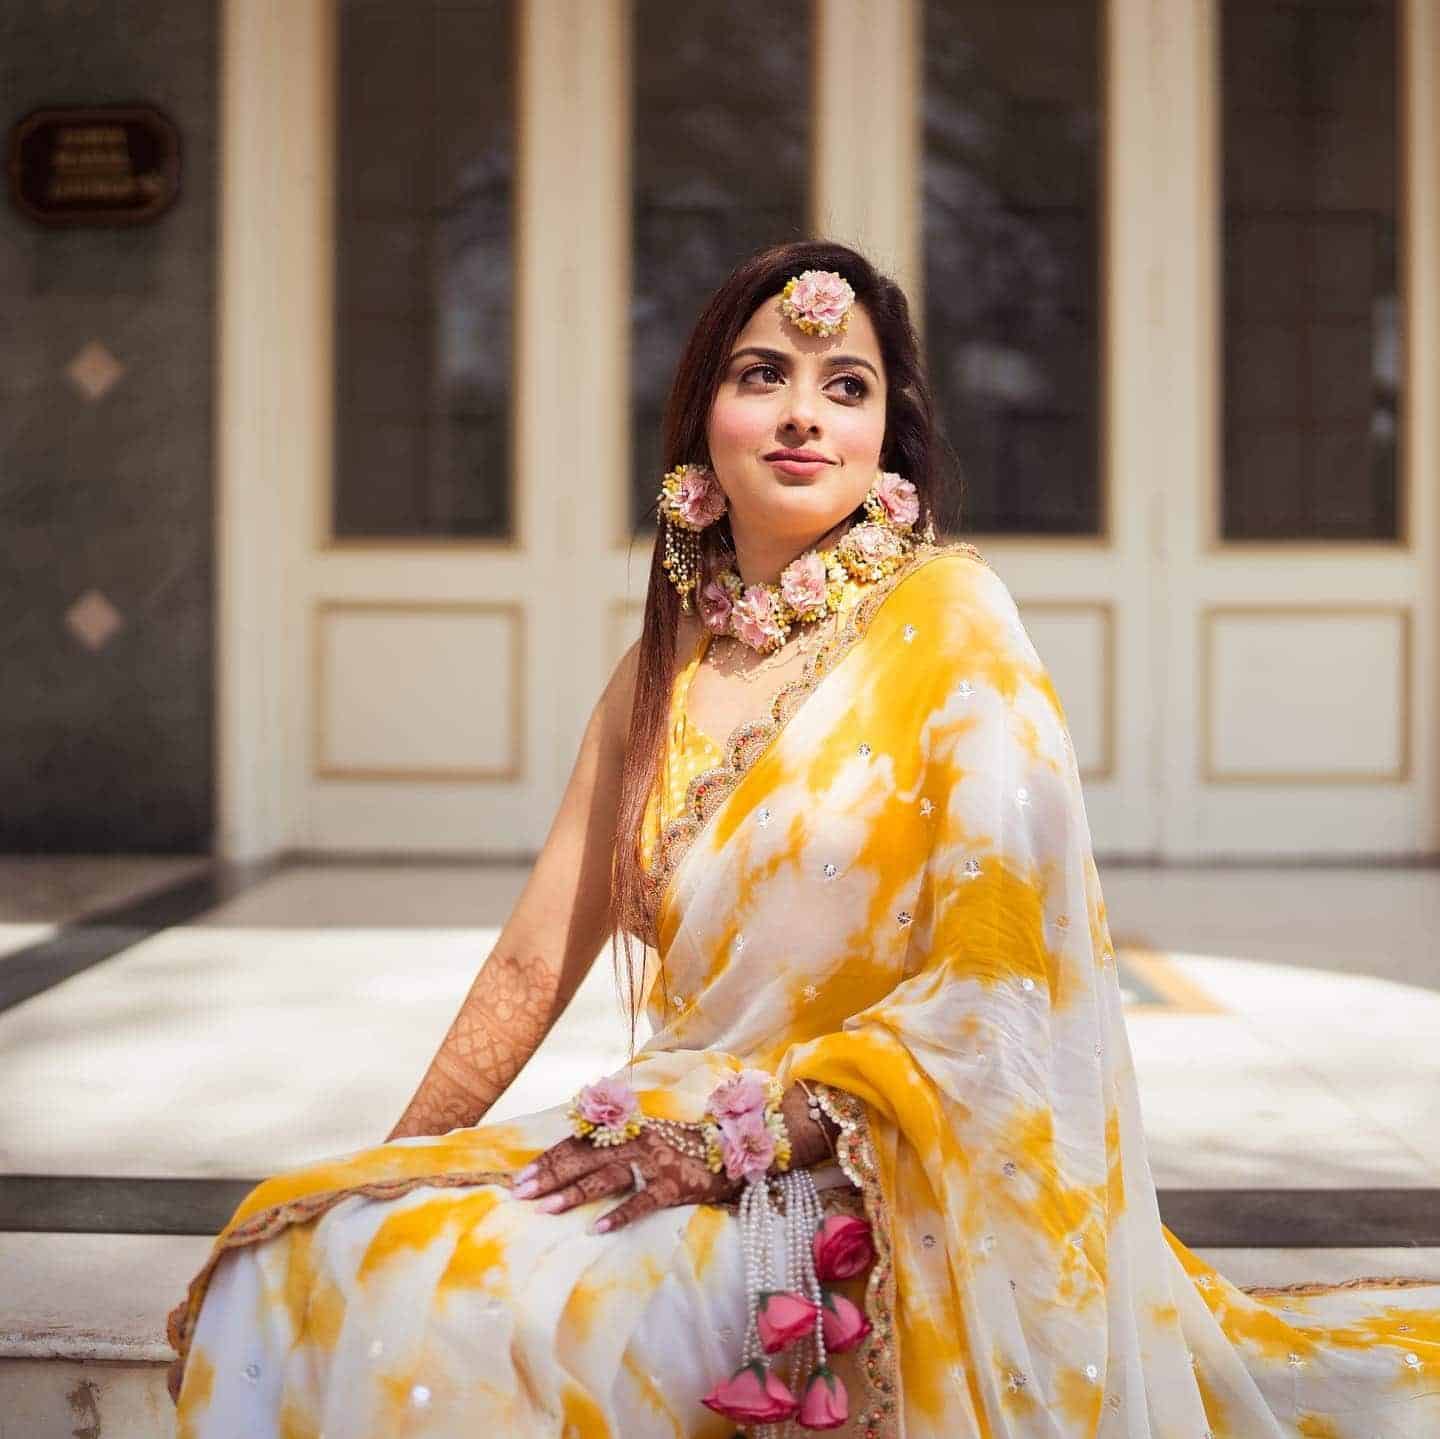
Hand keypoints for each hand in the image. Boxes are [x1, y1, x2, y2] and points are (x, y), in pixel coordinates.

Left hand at [510, 1124, 742, 1233]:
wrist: (728, 1152)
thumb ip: (611, 1145)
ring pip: (606, 1176)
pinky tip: (596, 1229)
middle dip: (550, 1176)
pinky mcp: (674, 1184)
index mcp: (625, 1128)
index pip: (578, 1141)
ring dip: (573, 1193)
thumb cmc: (678, 1149)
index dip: (549, 1158)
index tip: (521, 1177)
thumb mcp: (642, 1139)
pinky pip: (642, 1201)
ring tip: (546, 1209)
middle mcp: (636, 1140)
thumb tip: (568, 1163)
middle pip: (584, 1157)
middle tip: (521, 1194)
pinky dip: (619, 1215)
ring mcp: (655, 1161)